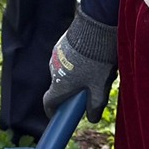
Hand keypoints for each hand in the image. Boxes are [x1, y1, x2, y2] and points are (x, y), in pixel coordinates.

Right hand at [43, 7, 117, 121]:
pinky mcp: (61, 44)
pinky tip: (91, 58)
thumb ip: (95, 106)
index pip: (48, 102)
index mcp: (59, 85)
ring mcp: (56, 56)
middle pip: (58, 87)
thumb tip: (92, 119)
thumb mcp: (99, 88)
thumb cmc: (97, 62)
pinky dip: (75, 62)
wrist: (95, 29)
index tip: (59, 114)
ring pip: (63, 71)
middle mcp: (53, 71)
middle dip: (70, 91)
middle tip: (87, 91)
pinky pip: (66, 58)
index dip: (53, 111)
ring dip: (74, 75)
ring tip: (94, 71)